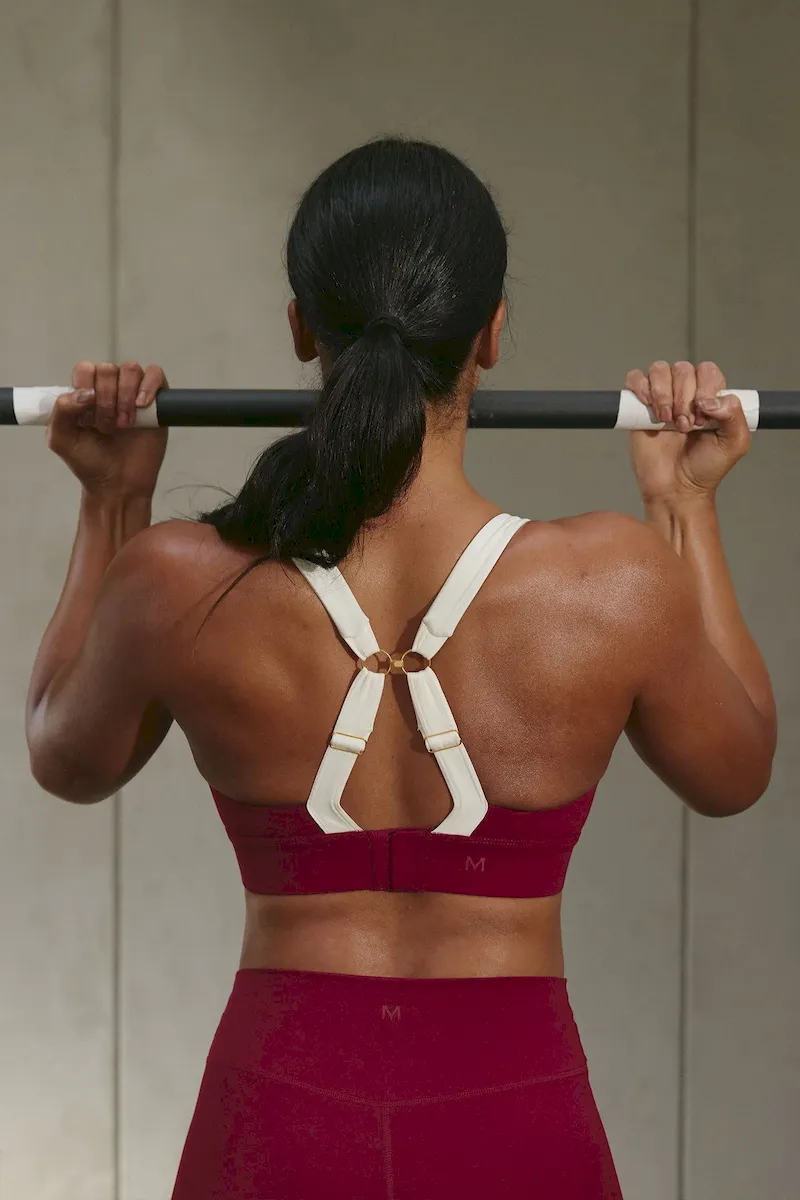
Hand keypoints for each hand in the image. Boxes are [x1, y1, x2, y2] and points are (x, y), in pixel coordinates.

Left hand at [48, 361, 168, 497]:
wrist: (119, 485)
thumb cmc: (89, 463)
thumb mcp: (61, 439)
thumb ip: (61, 411)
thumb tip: (86, 392)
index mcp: (85, 393)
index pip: (85, 369)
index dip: (86, 388)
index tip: (87, 418)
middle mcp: (110, 388)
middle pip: (108, 369)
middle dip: (106, 399)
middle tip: (107, 427)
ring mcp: (134, 393)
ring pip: (131, 369)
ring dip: (126, 396)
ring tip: (125, 424)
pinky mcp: (158, 401)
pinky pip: (156, 375)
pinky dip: (149, 386)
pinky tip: (142, 406)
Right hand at [626, 360, 750, 503]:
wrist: (676, 489)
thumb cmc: (705, 468)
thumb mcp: (734, 444)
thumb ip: (734, 416)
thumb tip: (711, 400)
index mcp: (710, 396)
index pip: (707, 371)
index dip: (705, 389)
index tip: (704, 419)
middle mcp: (685, 393)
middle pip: (683, 369)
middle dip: (684, 399)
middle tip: (685, 427)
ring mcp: (661, 398)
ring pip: (660, 370)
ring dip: (664, 394)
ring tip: (667, 421)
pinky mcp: (638, 406)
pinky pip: (635, 378)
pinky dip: (641, 387)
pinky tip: (649, 408)